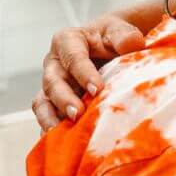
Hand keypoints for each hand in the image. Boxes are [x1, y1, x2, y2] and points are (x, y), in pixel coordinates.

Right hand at [34, 16, 148, 127]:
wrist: (108, 47)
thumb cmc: (113, 38)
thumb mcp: (120, 32)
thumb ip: (125, 36)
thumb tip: (132, 43)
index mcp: (68, 41)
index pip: (73, 57)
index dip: (83, 73)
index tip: (97, 89)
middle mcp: (54, 64)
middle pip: (53, 81)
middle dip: (64, 99)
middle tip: (78, 114)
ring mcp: (52, 84)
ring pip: (43, 101)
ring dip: (50, 118)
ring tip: (59, 133)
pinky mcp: (54, 102)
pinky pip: (47, 116)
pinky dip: (50, 129)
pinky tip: (58, 144)